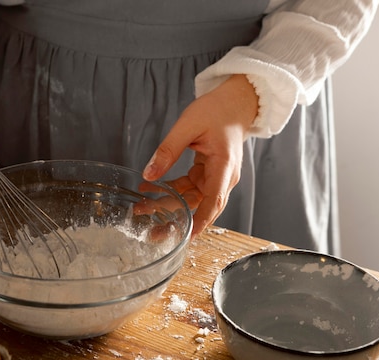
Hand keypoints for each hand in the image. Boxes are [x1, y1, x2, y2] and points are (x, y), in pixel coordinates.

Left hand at [142, 74, 258, 237]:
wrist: (234, 104)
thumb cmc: (217, 111)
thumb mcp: (188, 125)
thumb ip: (168, 150)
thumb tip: (149, 174)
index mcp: (224, 166)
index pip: (214, 200)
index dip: (201, 221)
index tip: (187, 236)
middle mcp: (223, 177)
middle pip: (201, 205)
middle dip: (178, 219)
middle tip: (153, 232)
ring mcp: (216, 176)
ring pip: (192, 199)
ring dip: (170, 205)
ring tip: (144, 209)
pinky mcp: (208, 173)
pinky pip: (189, 188)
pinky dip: (172, 190)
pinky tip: (151, 190)